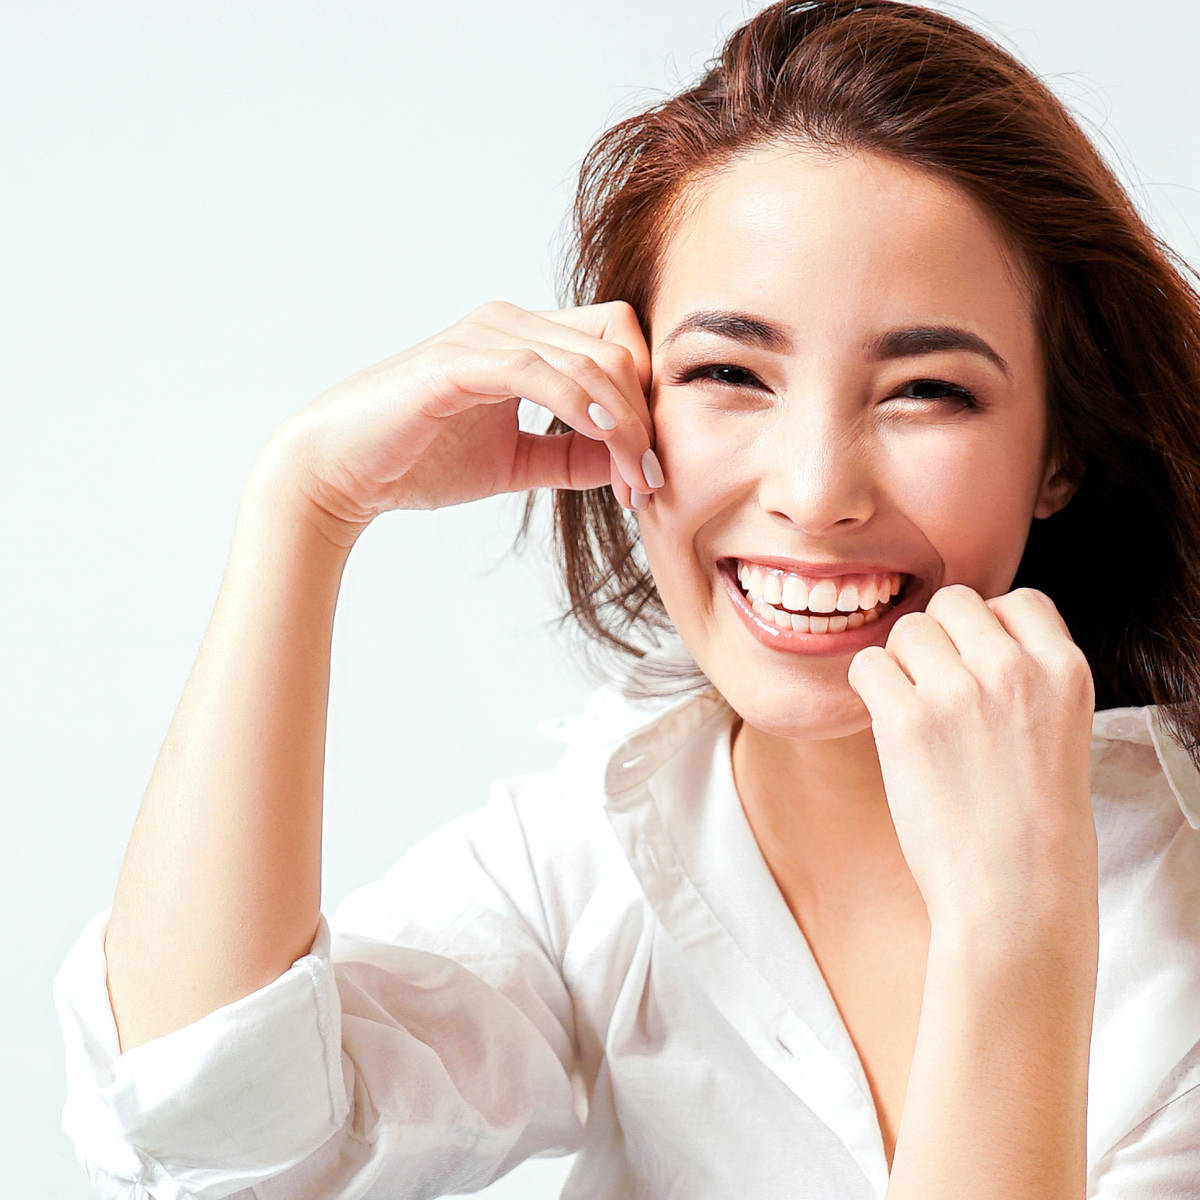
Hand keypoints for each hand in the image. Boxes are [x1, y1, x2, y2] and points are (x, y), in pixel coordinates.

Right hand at [253, 299, 661, 546]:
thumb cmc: (418, 461)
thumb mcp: (516, 462)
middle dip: (645, 417)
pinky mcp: (458, 362)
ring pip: (591, 359)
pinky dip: (581, 404)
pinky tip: (602, 440)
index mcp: (525, 340)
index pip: (618, 342)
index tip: (647, 468)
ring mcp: (484, 336)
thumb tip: (626, 462)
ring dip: (624, 423)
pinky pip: (541, 372)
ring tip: (634, 478)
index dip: (645, 400)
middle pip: (618, 346)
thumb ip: (570, 456)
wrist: (341, 473)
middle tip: (648, 481)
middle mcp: (510, 324)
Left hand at [845, 584, 1098, 933]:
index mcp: (1065, 669)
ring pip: (907, 629)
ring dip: (901, 662)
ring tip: (915, 711)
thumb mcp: (1059, 730)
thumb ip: (1024, 677)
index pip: (1018, 600)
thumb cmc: (1032, 822)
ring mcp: (959, 691)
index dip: (988, 628)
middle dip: (939, 638)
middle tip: (937, 689)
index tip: (978, 667)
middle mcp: (1014, 669)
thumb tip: (961, 637)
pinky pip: (867, 665)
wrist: (1014, 893)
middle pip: (954, 603)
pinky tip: (887, 722)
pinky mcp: (907, 720)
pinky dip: (869, 687)